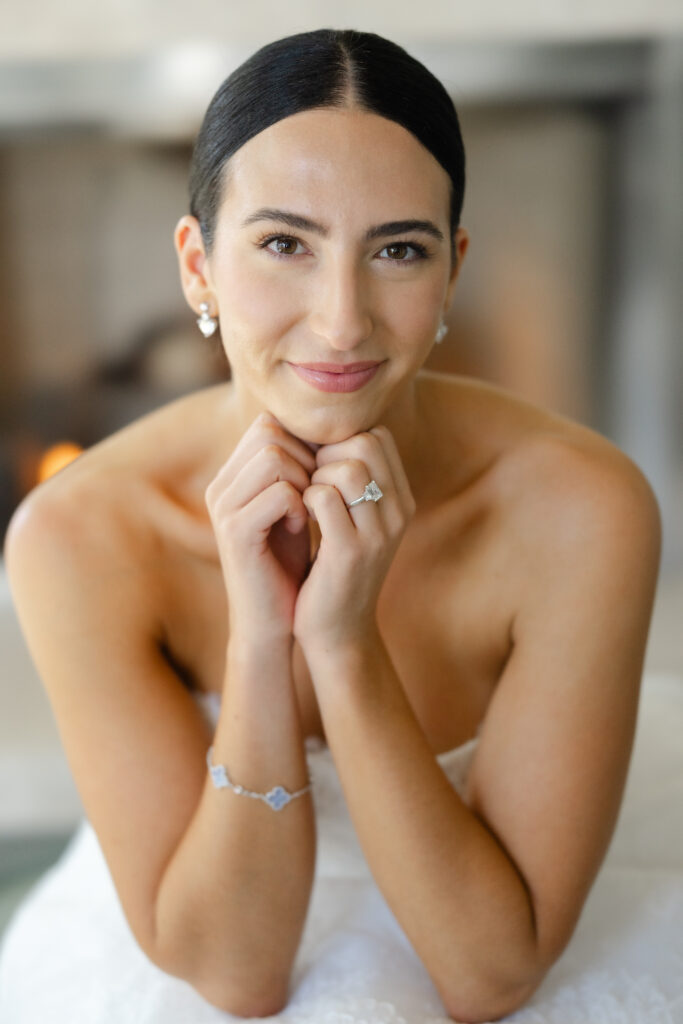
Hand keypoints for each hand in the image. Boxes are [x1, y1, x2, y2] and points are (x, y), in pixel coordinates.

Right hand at [204, 411, 316, 644]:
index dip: (304, 441)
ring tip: (310, 511)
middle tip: (317, 493)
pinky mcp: (235, 532)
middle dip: (307, 457)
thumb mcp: (293, 506)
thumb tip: (328, 428)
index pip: (269, 423)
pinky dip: (300, 506)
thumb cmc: (288, 563)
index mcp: (232, 476)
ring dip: (305, 480)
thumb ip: (297, 468)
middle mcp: (221, 486)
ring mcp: (223, 508)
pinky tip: (302, 528)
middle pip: (270, 432)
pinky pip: (279, 493)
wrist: (271, 621)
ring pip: (274, 457)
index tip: (320, 475)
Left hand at [292, 425, 416, 652]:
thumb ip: (350, 481)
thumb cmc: (335, 572)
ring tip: (304, 500)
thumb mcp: (354, 522)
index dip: (340, 439)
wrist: (337, 633)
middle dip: (326, 451)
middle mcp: (398, 512)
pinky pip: (322, 498)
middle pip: (365, 442)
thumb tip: (320, 432)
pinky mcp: (351, 552)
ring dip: (314, 476)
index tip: (317, 464)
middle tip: (308, 480)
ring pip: (346, 468)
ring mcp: (378, 532)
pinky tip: (298, 517)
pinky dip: (302, 498)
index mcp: (401, 500)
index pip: (377, 435)